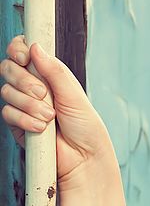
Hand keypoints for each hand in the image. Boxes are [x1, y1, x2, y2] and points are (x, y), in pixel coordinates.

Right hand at [1, 35, 114, 186]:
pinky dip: (24, 120)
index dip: (17, 50)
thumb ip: (54, 71)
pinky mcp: (17, 123)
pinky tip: (41, 128)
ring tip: (50, 117)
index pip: (23, 51)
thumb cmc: (85, 127)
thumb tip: (35, 46)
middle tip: (44, 94)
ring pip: (6, 91)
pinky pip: (8, 113)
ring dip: (28, 104)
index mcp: (49, 75)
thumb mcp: (73, 95)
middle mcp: (34, 86)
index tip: (23, 57)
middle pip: (8, 68)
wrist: (83, 158)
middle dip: (24, 80)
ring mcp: (23, 104)